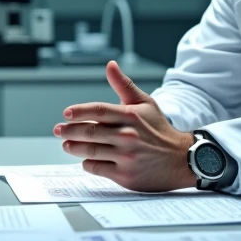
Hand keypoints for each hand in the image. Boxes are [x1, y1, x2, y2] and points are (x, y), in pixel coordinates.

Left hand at [53, 61, 195, 191]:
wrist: (181, 159)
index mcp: (131, 116)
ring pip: (89, 151)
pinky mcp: (125, 175)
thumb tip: (110, 65)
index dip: (78, 111)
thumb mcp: (145, 103)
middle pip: (89, 132)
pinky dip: (87, 163)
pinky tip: (85, 159)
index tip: (66, 113)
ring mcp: (126, 157)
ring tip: (67, 145)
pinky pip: (97, 168)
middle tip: (59, 130)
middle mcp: (127, 136)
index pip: (97, 110)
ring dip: (73, 147)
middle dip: (69, 131)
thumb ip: (124, 85)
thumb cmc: (159, 129)